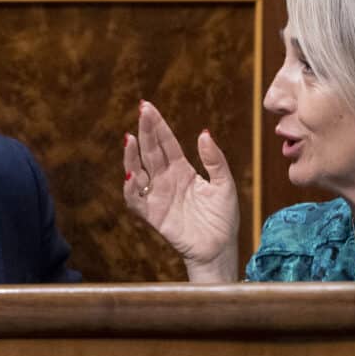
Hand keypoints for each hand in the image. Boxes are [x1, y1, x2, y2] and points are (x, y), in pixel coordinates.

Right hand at [123, 101, 239, 281]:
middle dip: (145, 131)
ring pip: (138, 171)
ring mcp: (157, 196)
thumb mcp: (224, 184)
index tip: (148, 107)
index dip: (157, 125)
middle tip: (141, 110)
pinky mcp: (152, 215)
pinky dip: (130, 189)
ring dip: (131, 156)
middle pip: (151, 151)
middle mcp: (166, 180)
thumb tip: (204, 133)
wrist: (219, 248)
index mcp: (182, 170)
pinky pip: (136, 200)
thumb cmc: (223, 218)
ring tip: (130, 139)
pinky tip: (132, 176)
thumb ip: (215, 160)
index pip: (166, 143)